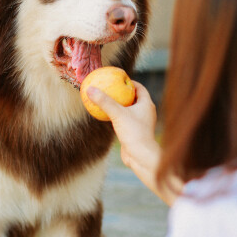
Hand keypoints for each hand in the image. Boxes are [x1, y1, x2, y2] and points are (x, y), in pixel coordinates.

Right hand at [87, 81, 178, 205]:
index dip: (130, 82)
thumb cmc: (133, 133)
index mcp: (147, 104)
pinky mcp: (135, 132)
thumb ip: (104, 101)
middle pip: (134, 98)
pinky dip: (116, 117)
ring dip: (119, 106)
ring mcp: (141, 123)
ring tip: (106, 101)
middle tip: (110, 89)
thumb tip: (89, 88)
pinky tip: (105, 117)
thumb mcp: (117, 114)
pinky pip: (125, 120)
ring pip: (129, 110)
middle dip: (123, 93)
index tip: (118, 79)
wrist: (140, 156)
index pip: (140, 88)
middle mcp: (146, 112)